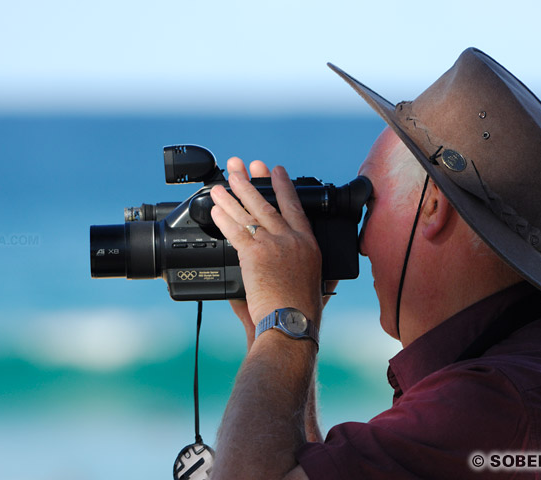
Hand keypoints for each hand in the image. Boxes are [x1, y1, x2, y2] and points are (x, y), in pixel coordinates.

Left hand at [210, 158, 322, 327]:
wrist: (291, 325)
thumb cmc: (302, 312)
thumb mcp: (321, 287)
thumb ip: (317, 275)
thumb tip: (325, 278)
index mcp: (309, 245)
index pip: (295, 207)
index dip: (284, 186)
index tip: (275, 170)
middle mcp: (292, 240)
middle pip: (267, 204)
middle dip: (250, 182)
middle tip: (239, 166)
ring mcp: (273, 245)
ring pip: (249, 214)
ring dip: (231, 197)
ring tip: (219, 185)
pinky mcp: (255, 255)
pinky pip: (235, 232)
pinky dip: (223, 219)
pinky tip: (215, 209)